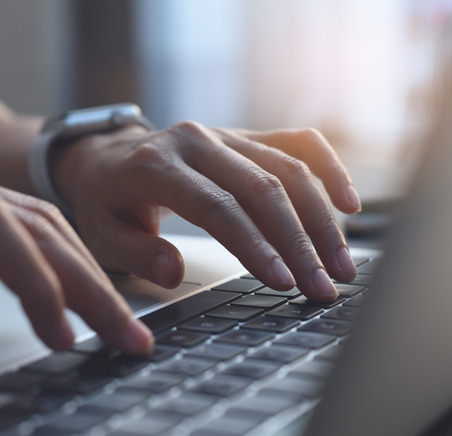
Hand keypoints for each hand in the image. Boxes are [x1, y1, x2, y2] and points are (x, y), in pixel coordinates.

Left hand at [53, 122, 360, 300]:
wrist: (107, 158)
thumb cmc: (106, 202)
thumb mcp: (102, 234)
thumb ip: (136, 253)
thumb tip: (174, 271)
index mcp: (156, 165)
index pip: (217, 206)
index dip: (255, 245)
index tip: (283, 281)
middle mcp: (195, 141)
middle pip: (262, 188)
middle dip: (299, 241)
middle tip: (324, 285)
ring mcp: (224, 134)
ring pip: (287, 168)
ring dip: (321, 218)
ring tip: (342, 264)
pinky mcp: (245, 136)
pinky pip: (296, 142)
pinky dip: (328, 169)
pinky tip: (349, 202)